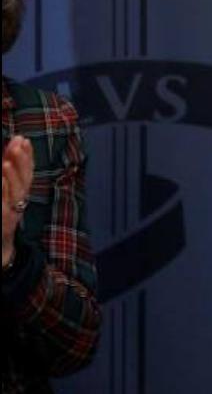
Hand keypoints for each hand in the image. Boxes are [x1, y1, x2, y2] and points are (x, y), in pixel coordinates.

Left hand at [3, 136, 34, 266]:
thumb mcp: (9, 200)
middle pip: (23, 181)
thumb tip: (7, 160)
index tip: (24, 140)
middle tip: (18, 143)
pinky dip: (3, 197)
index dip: (27, 157)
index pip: (27, 174)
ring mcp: (10, 215)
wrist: (1, 253)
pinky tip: (1, 186)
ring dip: (12, 178)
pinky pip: (3, 210)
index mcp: (20, 197)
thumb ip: (9, 182)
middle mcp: (18, 205)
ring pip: (15, 194)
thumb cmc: (3, 223)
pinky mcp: (4, 224)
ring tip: (6, 163)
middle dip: (21, 162)